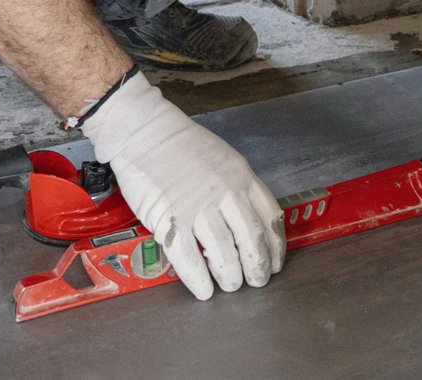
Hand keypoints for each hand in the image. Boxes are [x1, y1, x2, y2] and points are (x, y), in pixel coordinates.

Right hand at [81, 72, 284, 298]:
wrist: (145, 132)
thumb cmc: (183, 146)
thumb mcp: (226, 159)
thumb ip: (239, 188)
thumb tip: (248, 223)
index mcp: (242, 178)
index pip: (270, 219)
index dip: (276, 247)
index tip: (275, 263)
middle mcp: (226, 195)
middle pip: (252, 242)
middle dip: (257, 269)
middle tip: (256, 282)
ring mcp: (198, 209)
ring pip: (224, 256)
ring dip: (230, 278)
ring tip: (229, 285)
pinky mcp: (170, 220)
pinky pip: (189, 260)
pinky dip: (199, 281)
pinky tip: (203, 290)